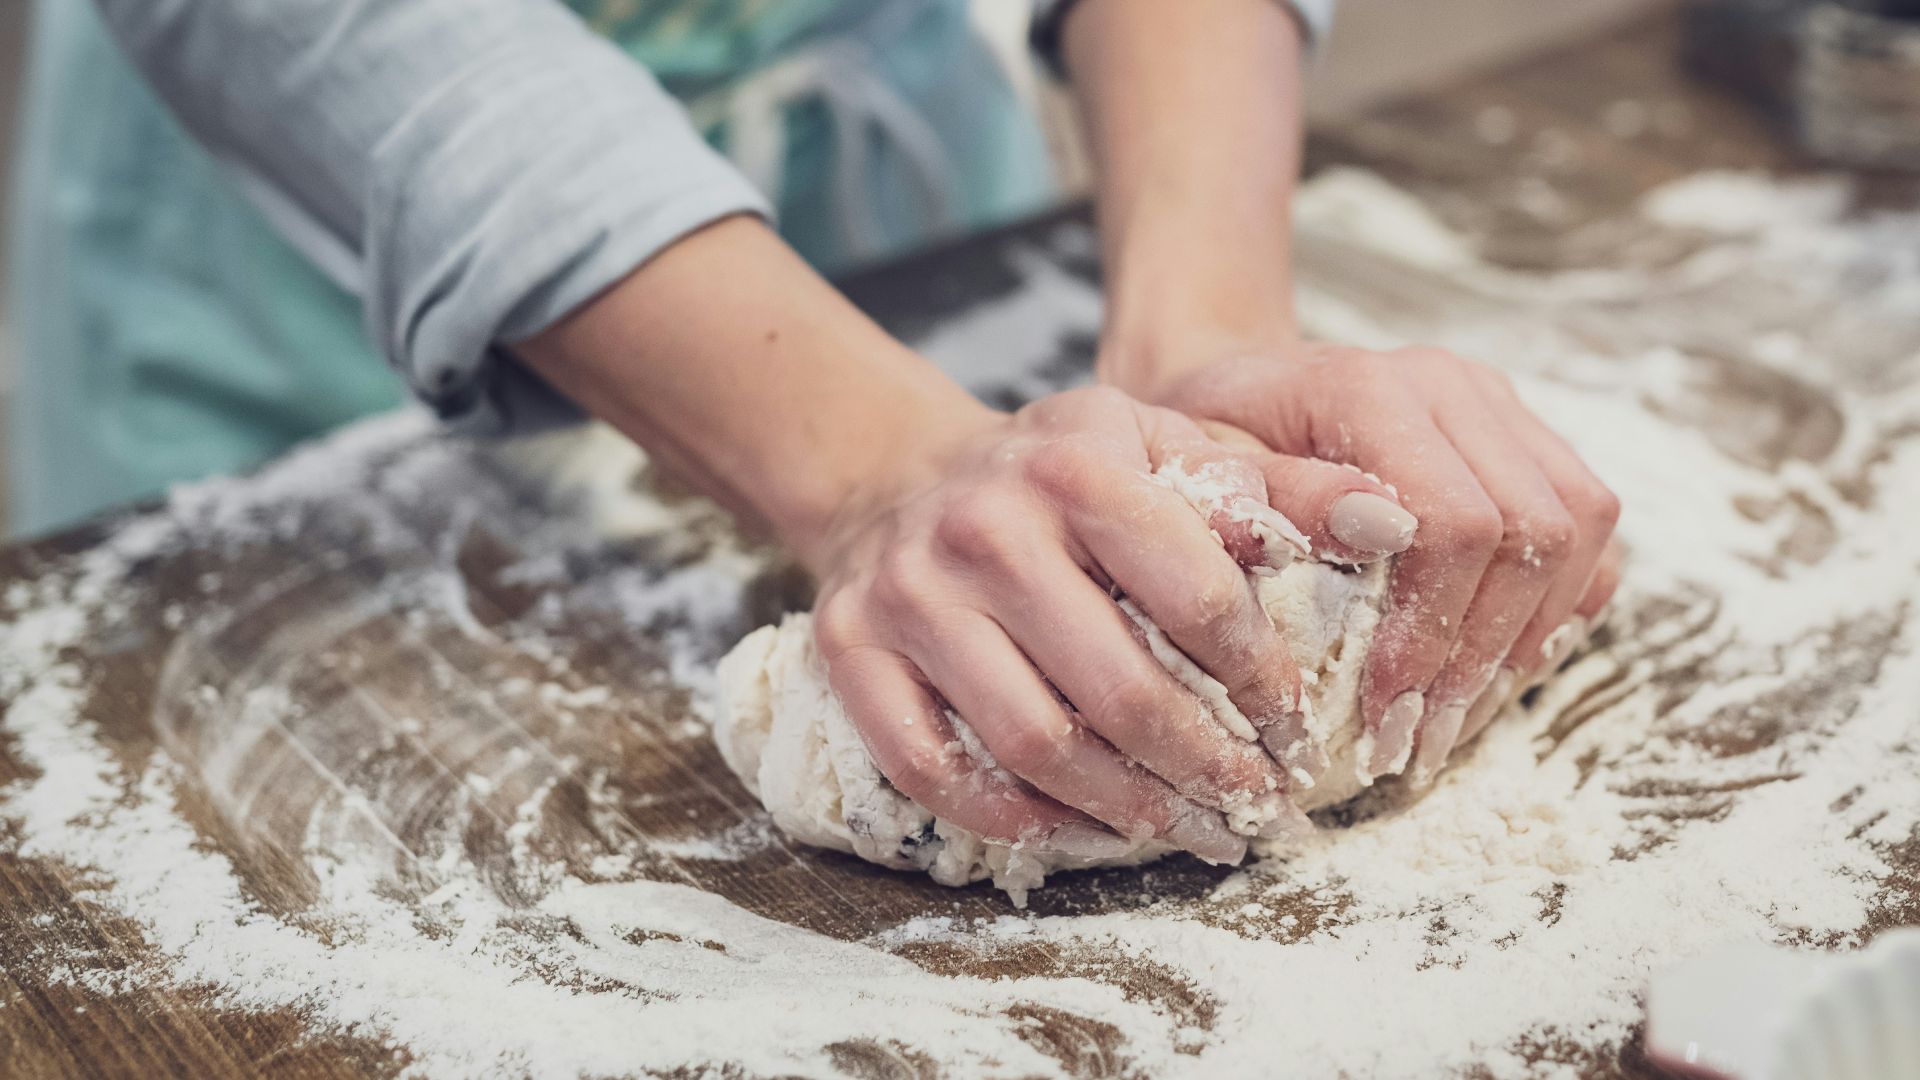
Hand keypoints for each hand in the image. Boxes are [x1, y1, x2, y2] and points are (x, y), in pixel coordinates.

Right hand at [805, 386, 1396, 861]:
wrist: (904, 476)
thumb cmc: (1063, 476)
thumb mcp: (1167, 448)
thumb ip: (1280, 486)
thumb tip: (1396, 522)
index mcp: (1078, 462)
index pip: (1198, 595)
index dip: (1263, 681)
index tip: (1299, 733)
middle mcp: (985, 524)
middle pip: (1119, 689)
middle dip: (1205, 768)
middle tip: (1256, 810)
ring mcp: (910, 592)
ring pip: (1031, 742)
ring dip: (1123, 809)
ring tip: (1185, 830)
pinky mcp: (852, 650)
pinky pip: (933, 768)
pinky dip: (1012, 818)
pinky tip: (1076, 831)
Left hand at [1135, 343, 1621, 784]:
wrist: (1236, 394)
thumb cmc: (1205, 447)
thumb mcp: (1202, 477)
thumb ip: (1278, 500)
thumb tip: (1377, 533)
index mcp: (1369, 387)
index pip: (1454, 520)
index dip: (1431, 633)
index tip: (1386, 716)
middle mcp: (1453, 385)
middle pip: (1532, 530)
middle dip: (1481, 656)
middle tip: (1420, 742)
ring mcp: (1500, 406)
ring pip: (1580, 526)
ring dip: (1528, 640)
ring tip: (1456, 720)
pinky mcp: (1528, 436)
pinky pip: (1589, 527)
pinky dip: (1558, 607)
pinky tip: (1494, 669)